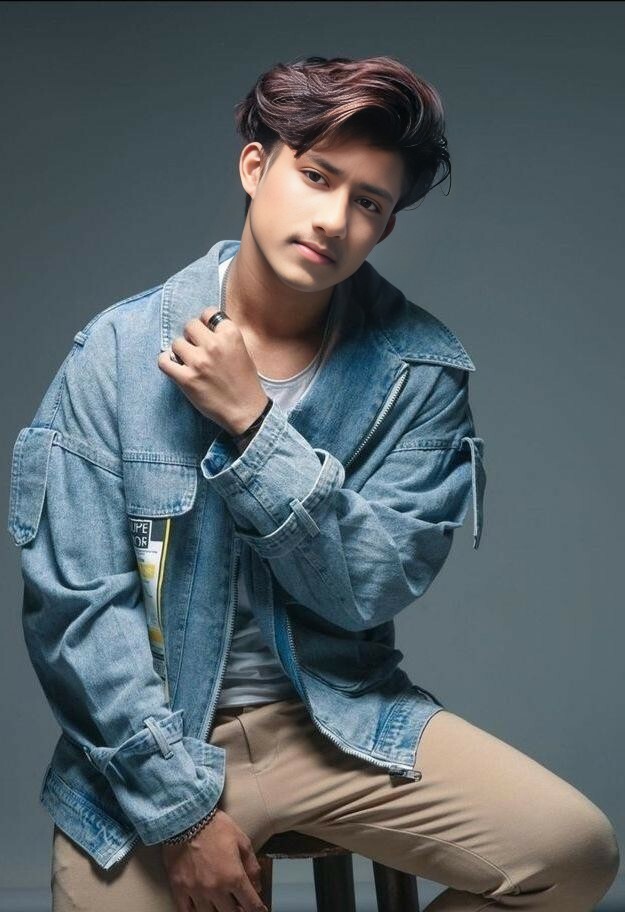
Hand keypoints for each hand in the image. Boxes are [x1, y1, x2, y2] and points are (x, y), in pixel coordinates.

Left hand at [157, 306, 268, 434]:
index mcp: (231, 335)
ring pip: (177, 343)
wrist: (246, 410)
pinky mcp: (186, 379)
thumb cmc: (246, 383)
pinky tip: (174, 366)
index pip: (209, 313)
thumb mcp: (243, 351)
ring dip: (181, 351)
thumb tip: (205, 328)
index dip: (206, 323)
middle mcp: (214, 345)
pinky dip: (166, 361)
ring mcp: (198, 362)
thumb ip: (225, 337)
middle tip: (197, 348)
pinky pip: (164, 361)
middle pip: (190, 326)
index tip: (206, 332)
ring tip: (189, 361)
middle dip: (192, 336)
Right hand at [161, 809, 267, 911]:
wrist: (186, 817)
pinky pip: (186, 911)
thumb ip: (252, 865)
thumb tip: (257, 886)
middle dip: (239, 911)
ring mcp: (196, 891)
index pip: (251, 904)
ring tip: (221, 906)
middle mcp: (216, 889)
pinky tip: (201, 908)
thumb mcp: (242, 840)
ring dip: (218, 911)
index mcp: (234, 876)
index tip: (260, 910)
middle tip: (240, 906)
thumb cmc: (216, 826)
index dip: (258, 910)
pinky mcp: (179, 888)